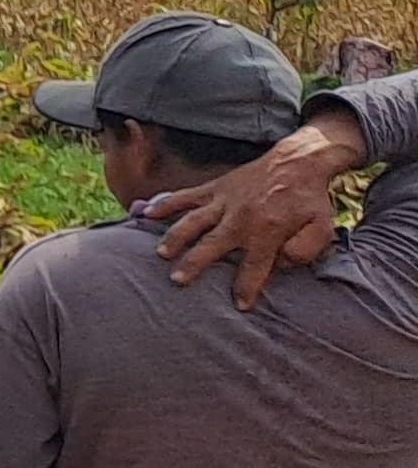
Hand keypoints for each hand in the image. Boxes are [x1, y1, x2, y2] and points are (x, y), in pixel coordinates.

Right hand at [146, 103, 365, 310]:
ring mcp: (224, 202)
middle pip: (213, 245)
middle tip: (178, 281)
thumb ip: (305, 250)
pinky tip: (145, 214)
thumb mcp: (322, 229)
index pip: (254, 268)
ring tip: (161, 253)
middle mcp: (240, 219)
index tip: (239, 305)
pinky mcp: (215, 188)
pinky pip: (186, 197)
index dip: (246, 289)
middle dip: (195, 264)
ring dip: (176, 237)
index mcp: (267, 232)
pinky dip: (166, 204)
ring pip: (193, 222)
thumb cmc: (310, 200)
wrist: (299, 162)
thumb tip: (281, 264)